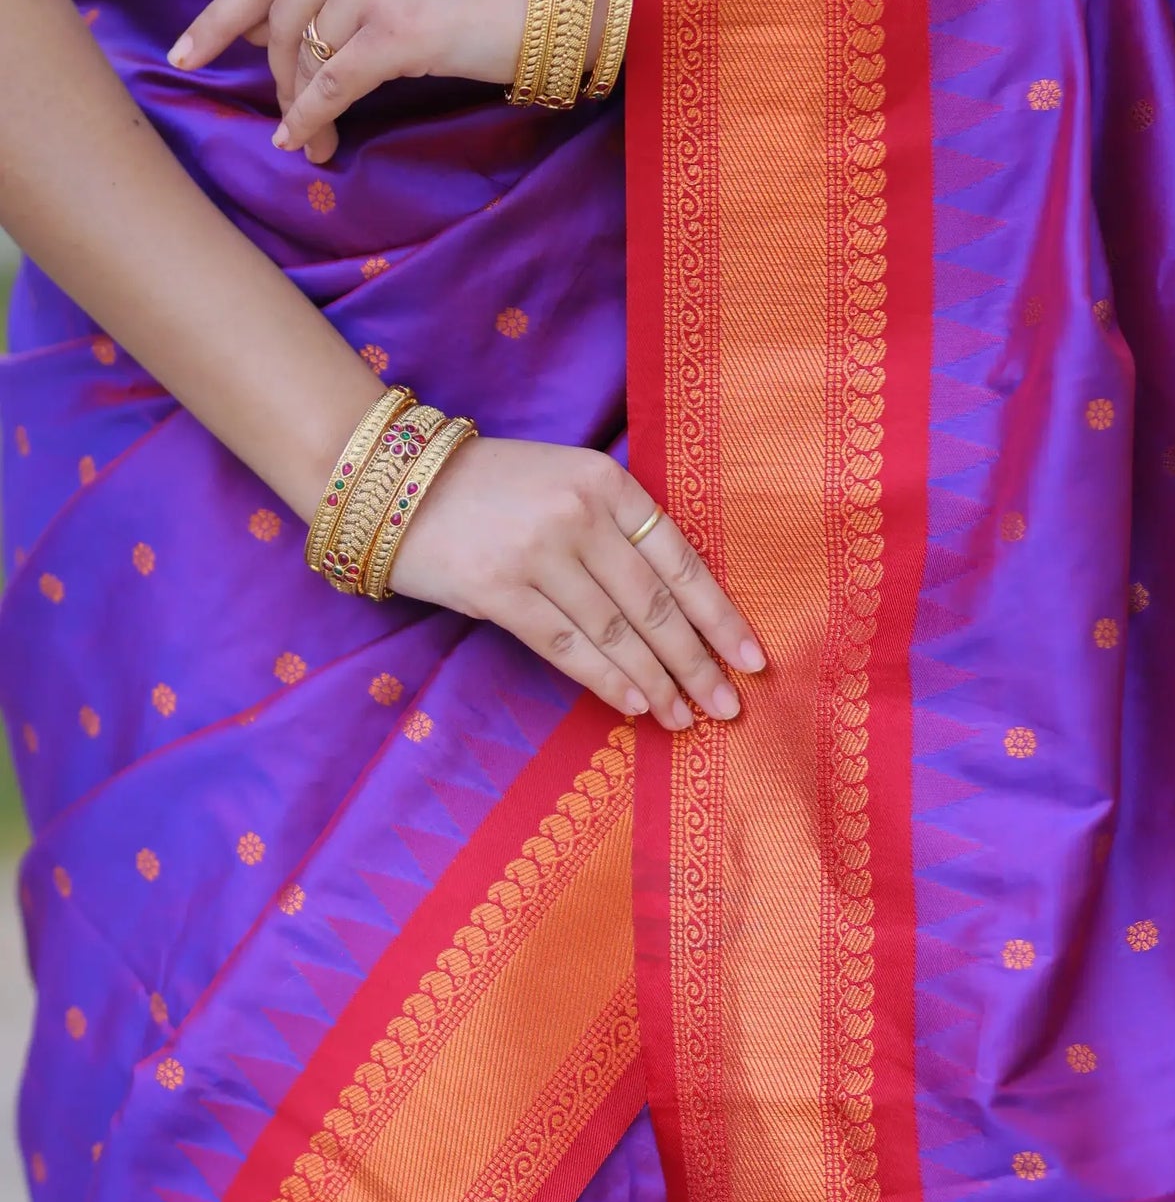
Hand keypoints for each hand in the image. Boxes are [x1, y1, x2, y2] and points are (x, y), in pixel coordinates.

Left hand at [166, 0, 575, 165]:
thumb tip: (263, 29)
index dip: (220, 19)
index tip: (186, 54)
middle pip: (282, 20)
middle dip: (277, 79)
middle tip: (283, 117)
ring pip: (307, 57)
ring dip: (302, 108)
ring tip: (312, 141)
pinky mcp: (397, 31)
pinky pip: (333, 86)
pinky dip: (312, 119)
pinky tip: (307, 142)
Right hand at [390, 434, 764, 729]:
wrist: (395, 483)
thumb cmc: (491, 490)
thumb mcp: (565, 484)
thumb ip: (616, 532)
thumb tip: (673, 611)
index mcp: (607, 484)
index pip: (681, 561)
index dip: (720, 618)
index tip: (752, 660)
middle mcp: (579, 515)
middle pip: (654, 605)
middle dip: (697, 663)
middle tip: (726, 707)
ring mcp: (538, 552)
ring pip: (615, 632)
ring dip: (655, 682)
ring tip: (683, 718)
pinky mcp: (497, 589)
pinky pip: (565, 645)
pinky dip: (604, 679)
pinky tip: (633, 705)